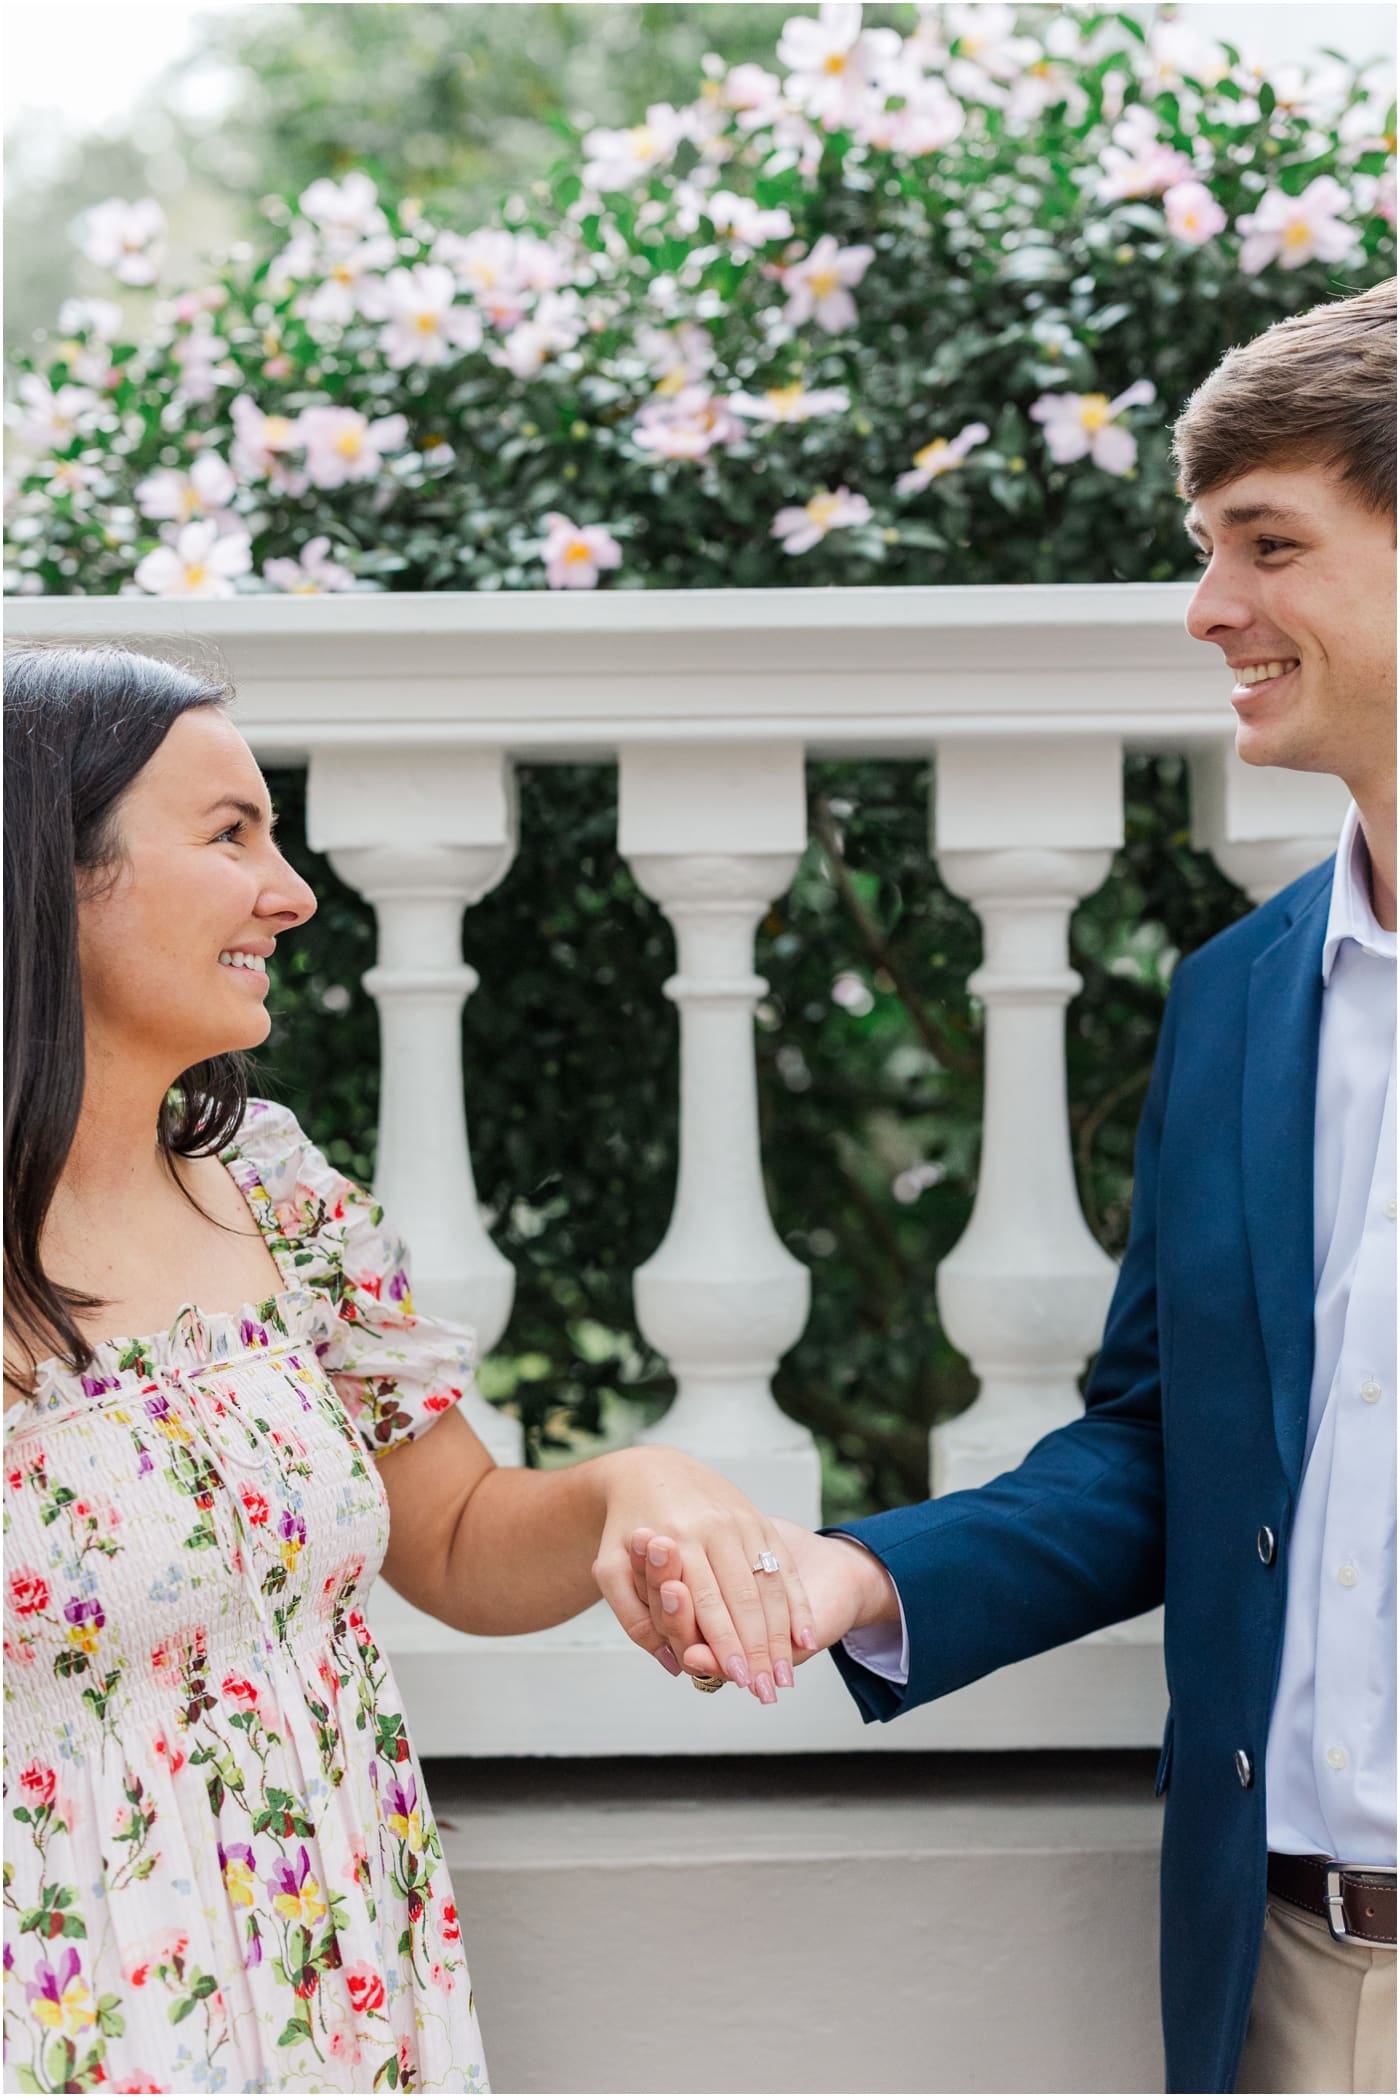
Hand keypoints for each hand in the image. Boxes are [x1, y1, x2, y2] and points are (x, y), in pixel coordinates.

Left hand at [631, 1515, 899, 1682]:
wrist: (653, 1469)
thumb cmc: (627, 1527)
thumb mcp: (610, 1567)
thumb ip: (632, 1617)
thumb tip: (671, 1661)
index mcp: (678, 1538)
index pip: (708, 1603)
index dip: (726, 1644)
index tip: (739, 1680)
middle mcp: (716, 1527)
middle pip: (745, 1598)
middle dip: (759, 1649)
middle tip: (767, 1691)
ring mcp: (743, 1521)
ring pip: (769, 1585)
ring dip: (782, 1634)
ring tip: (785, 1676)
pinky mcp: (760, 1520)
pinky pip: (783, 1566)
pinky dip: (797, 1604)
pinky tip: (806, 1636)